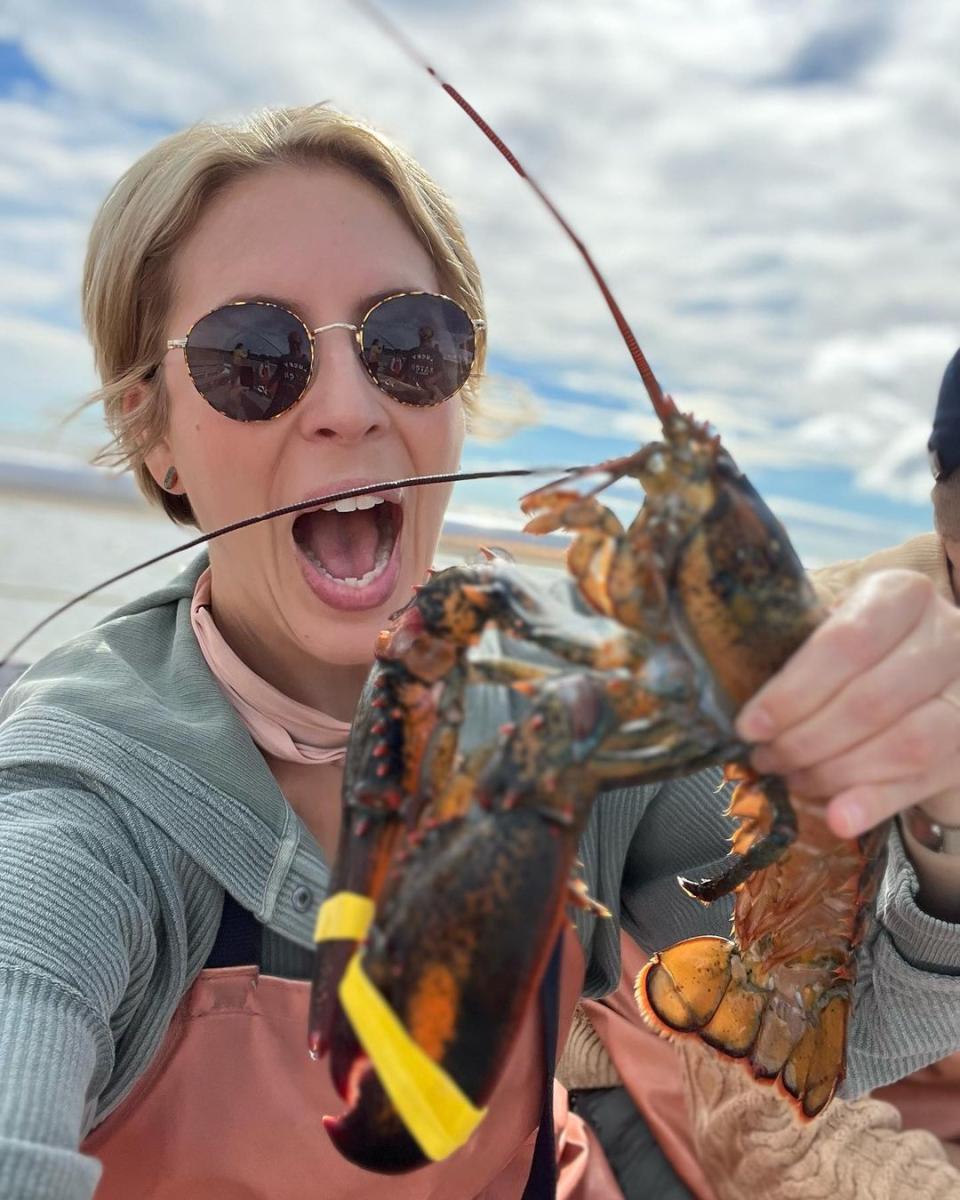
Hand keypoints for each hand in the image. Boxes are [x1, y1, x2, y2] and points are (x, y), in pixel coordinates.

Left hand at [734, 569, 959, 839]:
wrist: (937, 680)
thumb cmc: (869, 653)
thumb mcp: (838, 631)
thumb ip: (800, 655)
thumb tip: (747, 714)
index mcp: (902, 596)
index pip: (846, 642)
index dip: (793, 691)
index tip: (750, 725)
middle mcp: (949, 636)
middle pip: (870, 699)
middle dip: (806, 740)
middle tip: (765, 759)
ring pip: (905, 743)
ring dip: (835, 772)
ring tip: (792, 780)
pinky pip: (925, 780)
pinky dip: (876, 803)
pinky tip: (839, 818)